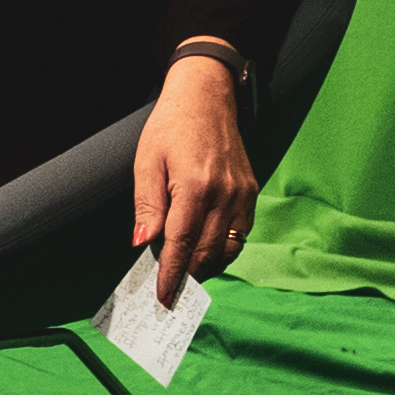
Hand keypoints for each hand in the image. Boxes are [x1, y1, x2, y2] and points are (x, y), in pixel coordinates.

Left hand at [134, 44, 257, 283]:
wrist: (206, 97)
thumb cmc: (170, 127)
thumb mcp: (147, 161)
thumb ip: (147, 205)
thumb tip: (144, 242)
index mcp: (195, 187)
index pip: (182, 244)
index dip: (171, 274)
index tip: (162, 297)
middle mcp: (224, 194)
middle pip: (207, 251)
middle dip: (188, 274)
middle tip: (170, 288)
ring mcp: (242, 194)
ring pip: (228, 247)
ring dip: (208, 265)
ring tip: (187, 272)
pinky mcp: (251, 191)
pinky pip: (241, 232)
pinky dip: (224, 248)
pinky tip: (206, 249)